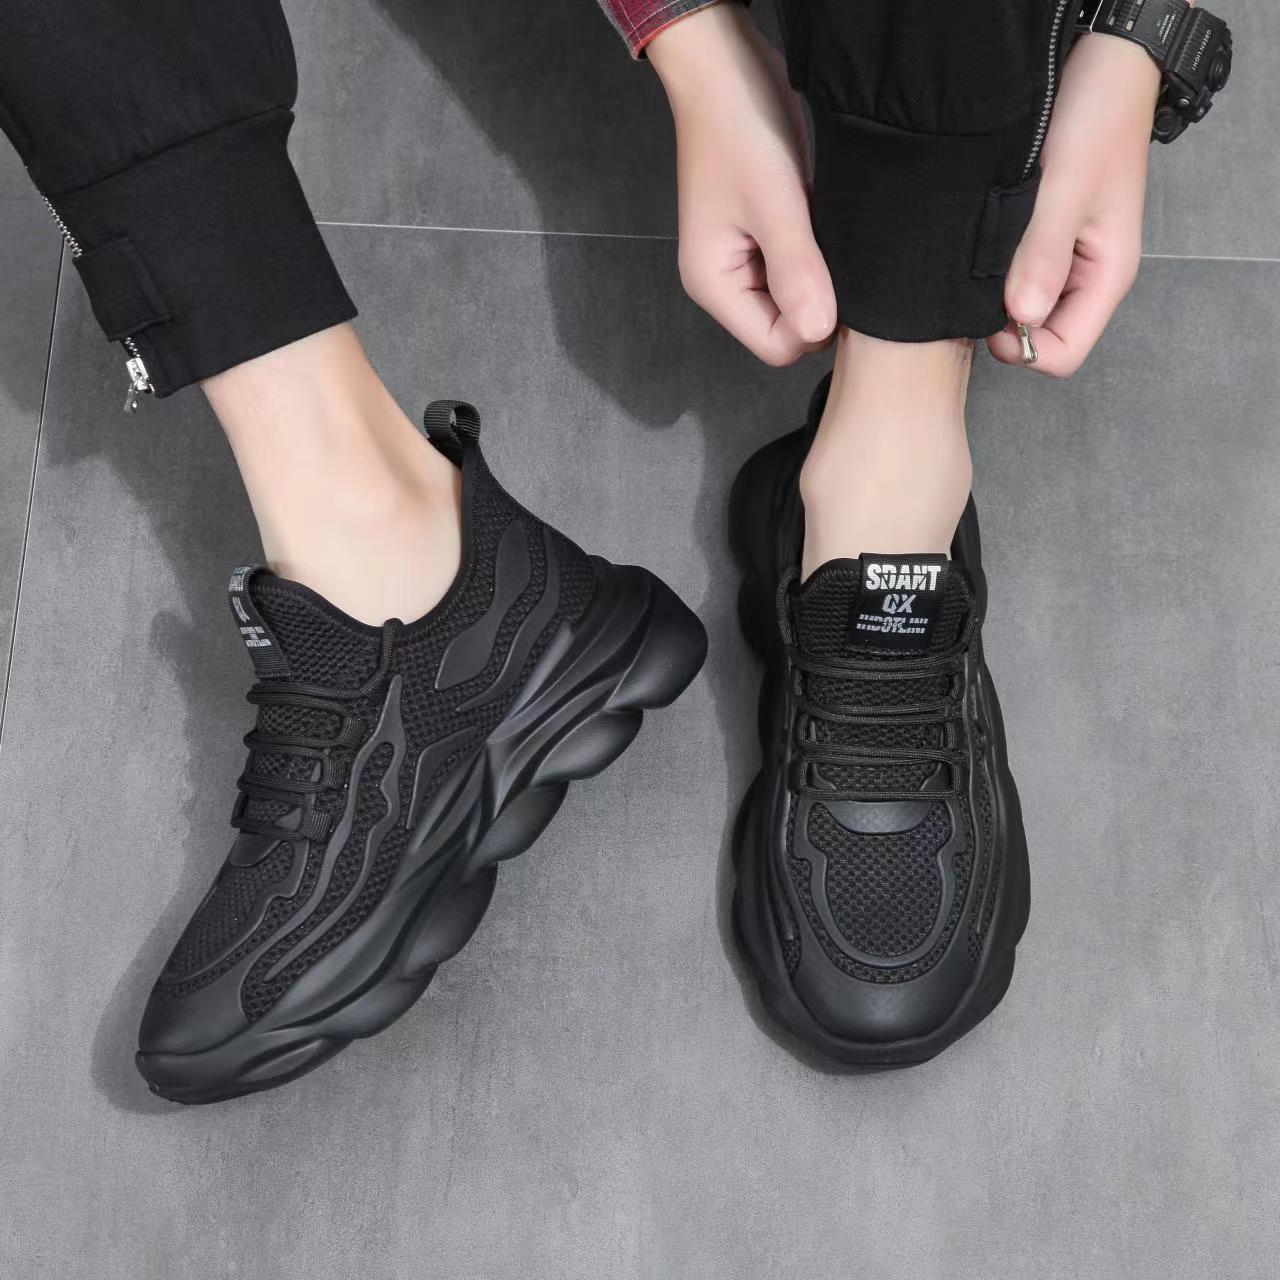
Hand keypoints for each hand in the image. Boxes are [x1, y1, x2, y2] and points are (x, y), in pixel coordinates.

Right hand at [648, 4, 835, 365]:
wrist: (727, 69)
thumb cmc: (740, 130)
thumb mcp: (775, 204)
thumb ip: (797, 272)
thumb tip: (819, 332)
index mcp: (715, 286)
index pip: (777, 347)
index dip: (812, 322)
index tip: (833, 275)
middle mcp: (726, 283)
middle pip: (787, 328)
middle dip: (817, 297)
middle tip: (832, 246)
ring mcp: (745, 262)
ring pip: (798, 299)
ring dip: (820, 272)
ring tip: (824, 226)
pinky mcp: (765, 239)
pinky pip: (801, 269)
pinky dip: (818, 252)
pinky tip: (822, 219)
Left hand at [988, 33, 1161, 376]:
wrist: (1102, 67)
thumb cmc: (1095, 119)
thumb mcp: (1065, 188)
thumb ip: (1043, 255)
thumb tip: (1022, 317)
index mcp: (1105, 277)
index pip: (1062, 354)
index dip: (1021, 347)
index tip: (990, 311)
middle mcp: (1086, 277)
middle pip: (1041, 339)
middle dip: (1006, 323)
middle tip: (978, 280)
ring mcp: (1066, 261)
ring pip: (1025, 310)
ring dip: (998, 295)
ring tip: (982, 253)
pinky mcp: (1045, 242)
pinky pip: (1017, 278)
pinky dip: (997, 271)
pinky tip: (984, 242)